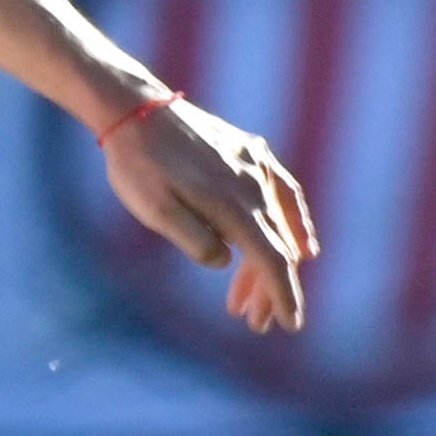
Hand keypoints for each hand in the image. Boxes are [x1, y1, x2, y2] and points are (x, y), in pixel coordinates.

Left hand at [103, 98, 317, 333]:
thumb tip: (227, 261)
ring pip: (280, 224)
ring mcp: (256, 166)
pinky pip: (285, 194)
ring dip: (271, 264)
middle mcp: (254, 185)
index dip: (283, 295)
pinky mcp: (250, 153)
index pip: (271, 259)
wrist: (136, 109)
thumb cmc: (138, 166)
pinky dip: (294, 223)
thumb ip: (194, 239)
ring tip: (250, 301)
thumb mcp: (155, 210)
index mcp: (233, 205)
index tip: (291, 326)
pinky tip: (300, 244)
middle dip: (272, 290)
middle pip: (277, 247)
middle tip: (256, 324)